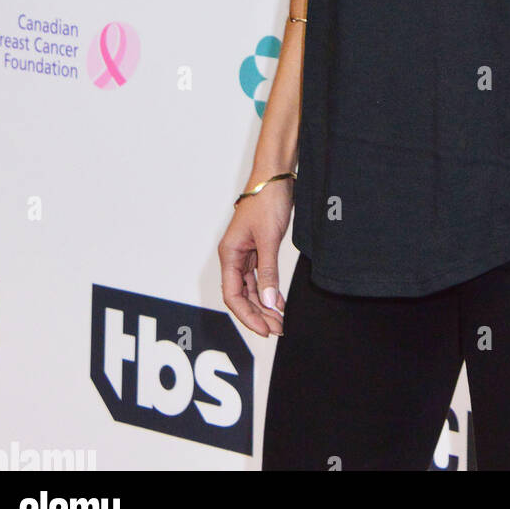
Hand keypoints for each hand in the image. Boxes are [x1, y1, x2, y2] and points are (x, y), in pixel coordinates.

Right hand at [218, 181, 293, 336]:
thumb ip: (268, 271)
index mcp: (229, 255)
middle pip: (242, 295)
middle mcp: (234, 257)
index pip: (233, 295)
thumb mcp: (269, 239)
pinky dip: (269, 290)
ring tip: (280, 320)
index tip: (264, 330)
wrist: (275, 178)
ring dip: (264, 305)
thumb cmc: (267, 202)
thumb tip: (267, 301)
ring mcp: (246, 253)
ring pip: (252, 288)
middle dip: (258, 314)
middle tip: (277, 328)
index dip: (247, 316)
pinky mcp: (258, 248)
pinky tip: (279, 302)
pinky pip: (261, 276)